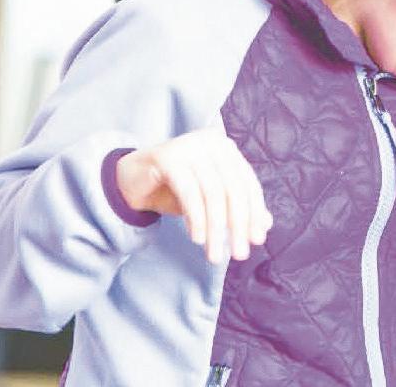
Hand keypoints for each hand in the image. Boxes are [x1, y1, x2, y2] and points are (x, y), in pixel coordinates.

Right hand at [117, 129, 272, 262]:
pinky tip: (197, 238)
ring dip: (216, 229)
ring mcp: (189, 146)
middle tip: (240, 254)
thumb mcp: (209, 201)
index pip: (248, 184)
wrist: (130, 182)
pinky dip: (196, 218)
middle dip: (238, 225)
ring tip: (215, 255)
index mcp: (227, 149)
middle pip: (233, 189)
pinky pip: (189, 192)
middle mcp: (212, 141)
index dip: (255, 213)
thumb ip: (237, 208)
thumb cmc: (175, 190)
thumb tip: (265, 226)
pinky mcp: (167, 156)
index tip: (257, 241)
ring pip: (212, 193)